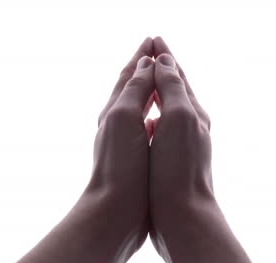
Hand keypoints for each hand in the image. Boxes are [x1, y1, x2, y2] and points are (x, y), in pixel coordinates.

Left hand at [17, 38, 154, 262]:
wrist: (116, 210)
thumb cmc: (121, 164)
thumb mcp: (124, 117)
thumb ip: (135, 89)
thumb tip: (147, 62)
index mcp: (114, 110)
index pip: (129, 75)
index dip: (141, 56)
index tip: (152, 39)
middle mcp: (119, 123)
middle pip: (133, 88)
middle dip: (145, 69)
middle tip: (157, 53)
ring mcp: (128, 141)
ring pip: (140, 108)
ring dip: (150, 91)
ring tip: (160, 80)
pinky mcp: (139, 158)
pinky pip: (148, 128)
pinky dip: (155, 116)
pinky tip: (161, 120)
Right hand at [149, 37, 250, 262]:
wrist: (182, 214)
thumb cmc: (179, 167)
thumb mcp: (179, 117)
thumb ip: (173, 87)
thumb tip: (165, 60)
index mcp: (193, 111)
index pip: (178, 74)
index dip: (165, 55)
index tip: (154, 38)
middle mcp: (190, 125)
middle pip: (177, 88)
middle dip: (165, 68)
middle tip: (154, 49)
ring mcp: (181, 143)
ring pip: (170, 107)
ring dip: (161, 89)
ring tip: (152, 78)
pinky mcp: (171, 159)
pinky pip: (163, 127)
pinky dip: (156, 115)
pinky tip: (150, 120)